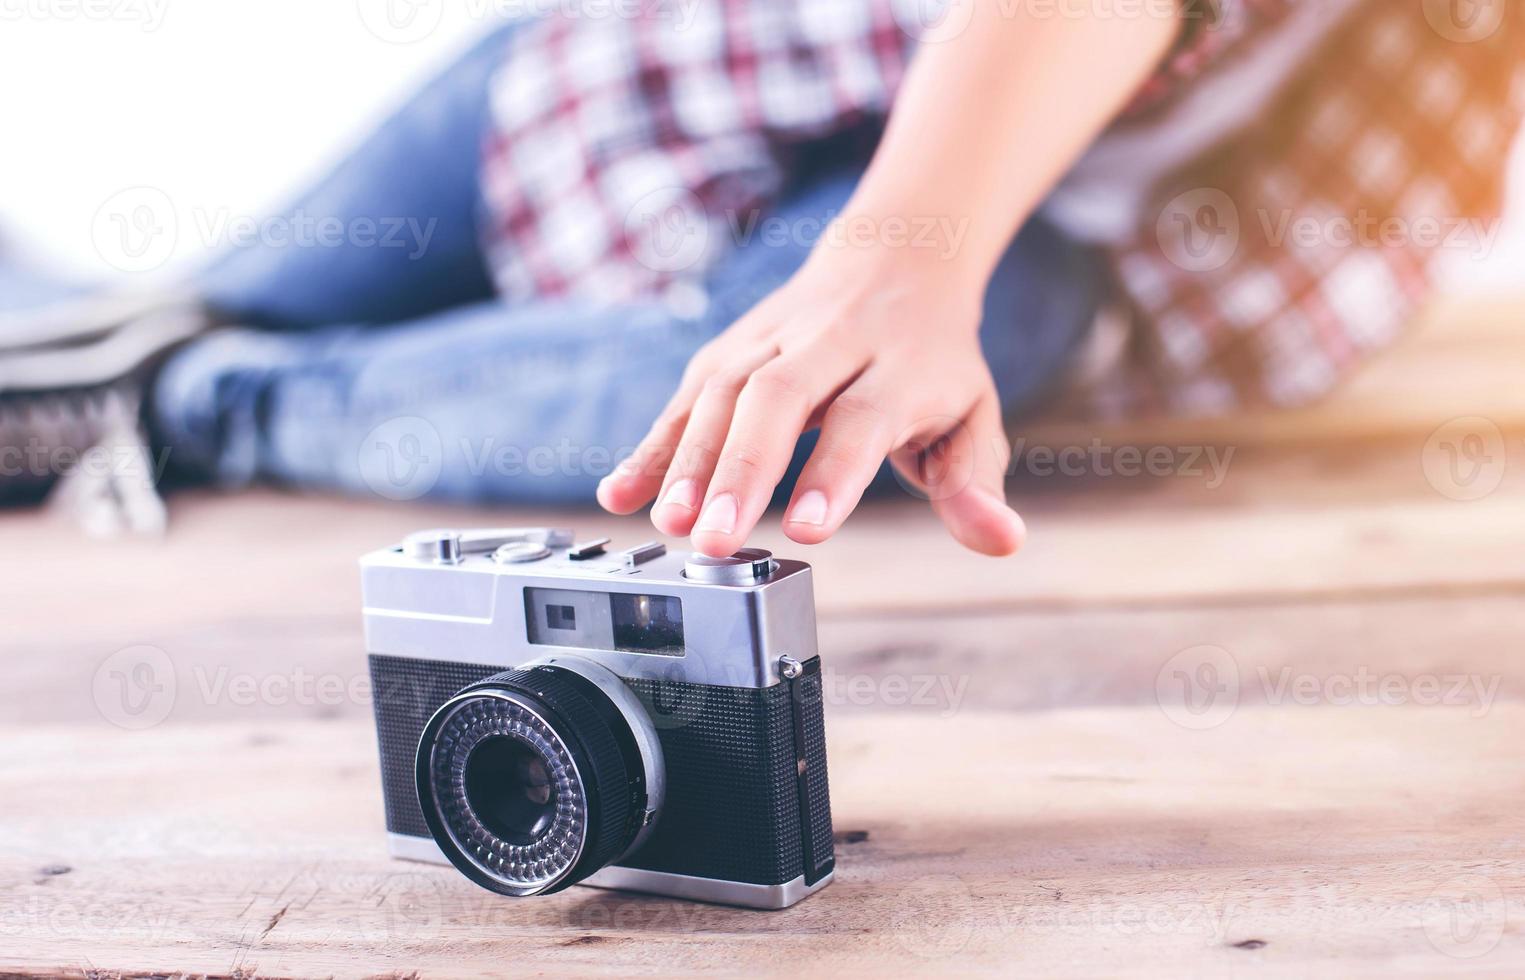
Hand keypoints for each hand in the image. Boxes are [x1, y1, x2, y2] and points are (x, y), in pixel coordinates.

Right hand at [597, 246, 1024, 557]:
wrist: (897, 258)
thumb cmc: (935, 360)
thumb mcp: (973, 416)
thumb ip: (976, 482)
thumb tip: (1003, 542)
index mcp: (900, 367)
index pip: (862, 418)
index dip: (833, 472)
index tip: (803, 530)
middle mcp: (832, 343)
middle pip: (778, 399)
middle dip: (742, 469)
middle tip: (713, 540)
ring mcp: (773, 339)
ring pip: (723, 391)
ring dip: (689, 459)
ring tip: (669, 526)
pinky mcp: (730, 348)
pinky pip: (686, 395)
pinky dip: (654, 444)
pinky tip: (622, 494)